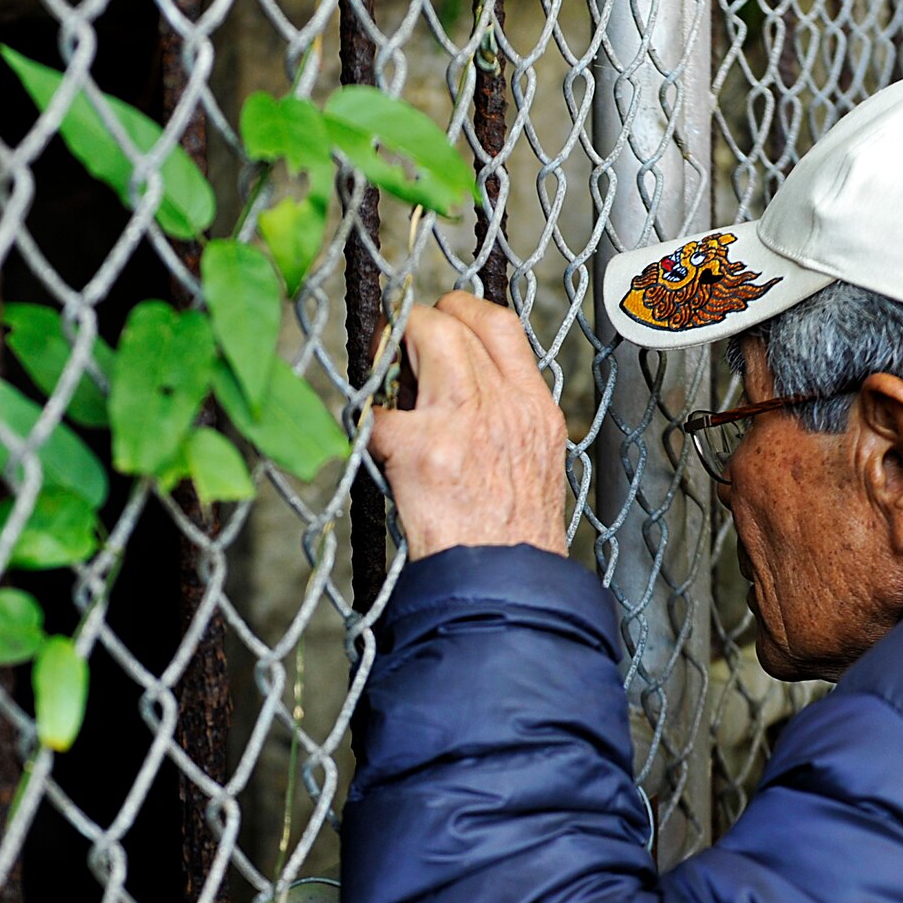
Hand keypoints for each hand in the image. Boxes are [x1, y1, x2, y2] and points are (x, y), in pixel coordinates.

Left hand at [370, 292, 568, 561]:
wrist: (504, 589)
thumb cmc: (514, 542)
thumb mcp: (535, 467)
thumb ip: (507, 422)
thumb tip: (462, 394)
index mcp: (535, 409)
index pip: (502, 326)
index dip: (464, 313)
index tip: (443, 323)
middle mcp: (503, 405)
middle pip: (457, 322)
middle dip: (421, 322)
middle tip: (400, 342)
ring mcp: (461, 422)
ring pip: (423, 336)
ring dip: (393, 347)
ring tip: (383, 375)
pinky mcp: (419, 450)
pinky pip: (377, 411)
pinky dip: (366, 422)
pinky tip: (370, 442)